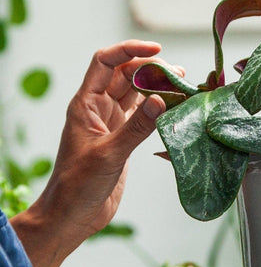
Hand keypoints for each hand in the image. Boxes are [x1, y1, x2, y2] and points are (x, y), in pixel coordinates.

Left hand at [11, 40, 176, 266]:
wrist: (72, 215)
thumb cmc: (78, 186)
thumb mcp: (109, 154)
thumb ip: (136, 127)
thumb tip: (161, 100)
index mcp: (85, 105)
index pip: (105, 63)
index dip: (129, 51)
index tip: (156, 51)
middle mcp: (98, 109)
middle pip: (124, 75)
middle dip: (149, 69)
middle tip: (177, 74)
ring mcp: (111, 124)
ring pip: (135, 94)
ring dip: (156, 87)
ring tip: (181, 85)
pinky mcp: (123, 139)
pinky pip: (142, 116)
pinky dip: (158, 109)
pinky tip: (175, 108)